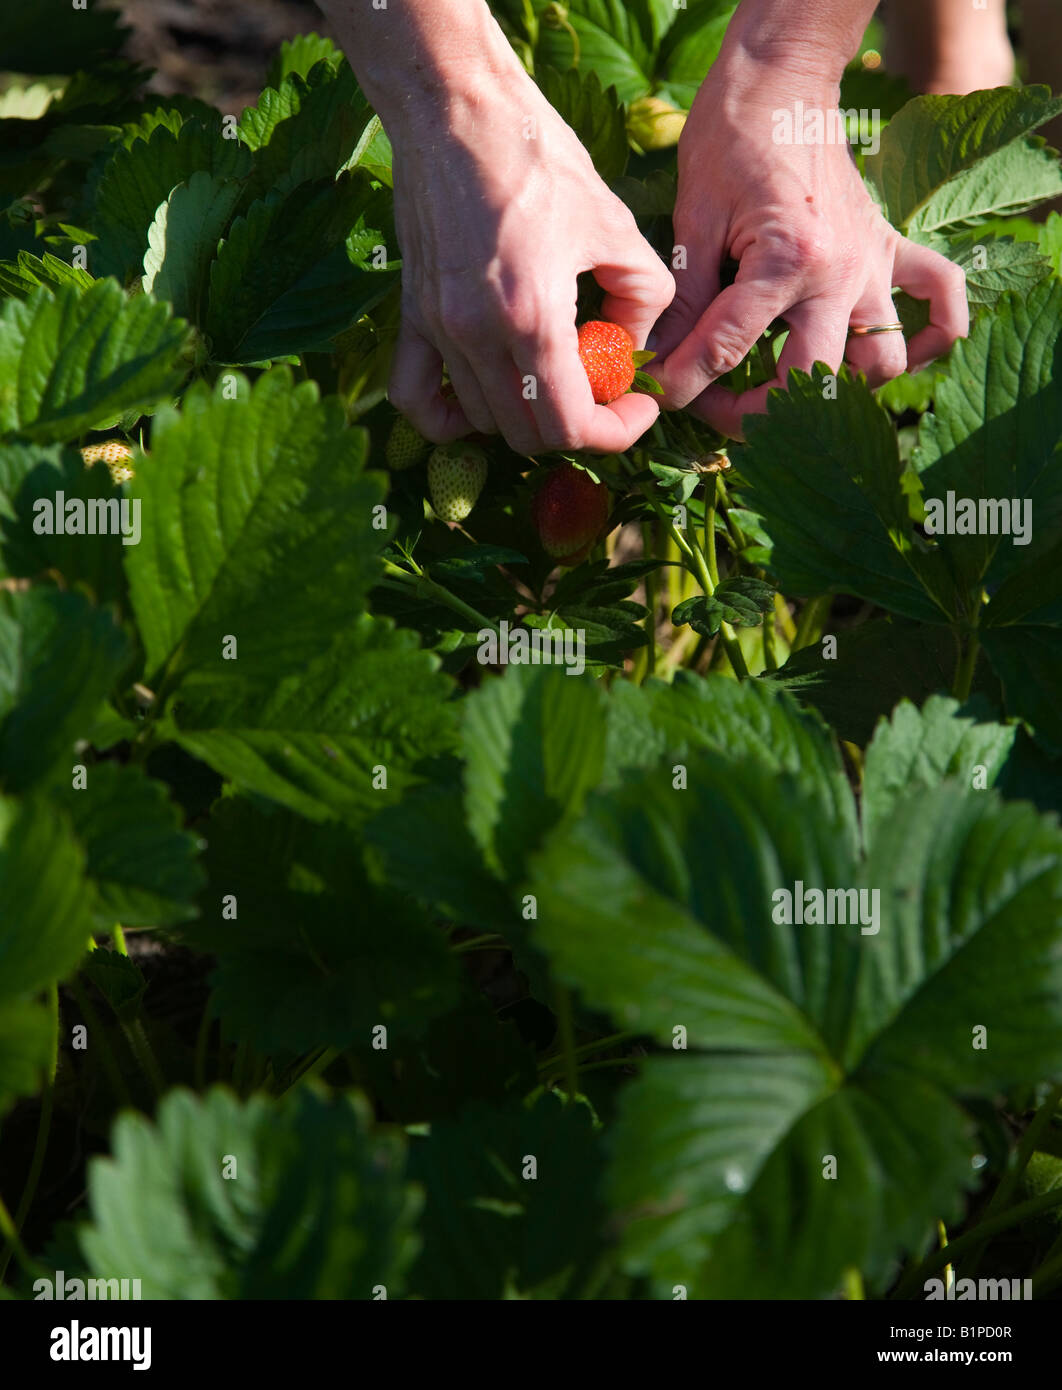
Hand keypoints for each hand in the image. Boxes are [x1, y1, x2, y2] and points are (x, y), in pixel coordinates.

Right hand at [385, 77, 674, 454]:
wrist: (457, 107)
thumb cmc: (538, 156)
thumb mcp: (616, 223)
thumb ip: (644, 297)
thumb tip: (636, 350)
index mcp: (532, 318)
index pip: (571, 428)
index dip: (616, 431)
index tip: (638, 406)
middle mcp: (477, 335)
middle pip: (528, 435)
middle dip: (578, 426)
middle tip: (604, 389)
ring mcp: (437, 329)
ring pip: (482, 421)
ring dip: (527, 413)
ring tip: (557, 371)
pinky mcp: (412, 314)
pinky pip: (414, 398)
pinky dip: (450, 416)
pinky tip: (485, 396)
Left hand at [652, 66, 968, 439]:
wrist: (782, 78)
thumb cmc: (730, 139)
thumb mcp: (694, 218)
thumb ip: (685, 298)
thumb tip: (658, 358)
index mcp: (785, 261)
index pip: (727, 350)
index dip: (684, 382)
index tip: (657, 395)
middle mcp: (840, 272)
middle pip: (812, 379)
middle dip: (758, 409)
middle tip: (717, 406)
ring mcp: (872, 265)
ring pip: (881, 360)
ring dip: (839, 387)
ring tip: (786, 388)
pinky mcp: (889, 249)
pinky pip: (941, 299)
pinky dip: (934, 334)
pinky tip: (892, 353)